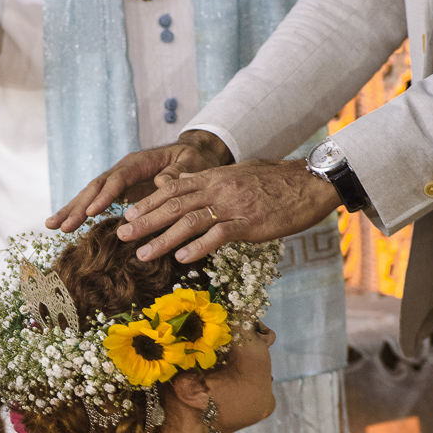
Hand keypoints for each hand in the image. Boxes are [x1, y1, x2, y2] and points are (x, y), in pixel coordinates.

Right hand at [45, 131, 232, 231]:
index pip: (117, 179)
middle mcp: (122, 169)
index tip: (91, 212)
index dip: (104, 196)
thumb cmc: (194, 160)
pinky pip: (95, 201)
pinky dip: (80, 212)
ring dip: (71, 210)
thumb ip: (177, 174)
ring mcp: (117, 179)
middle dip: (78, 206)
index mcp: (138, 162)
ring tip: (51, 226)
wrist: (192, 155)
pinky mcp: (117, 191)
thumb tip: (161, 183)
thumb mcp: (192, 165)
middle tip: (61, 225)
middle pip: (96, 187)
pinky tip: (65, 225)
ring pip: (90, 194)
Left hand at [115, 158, 340, 262]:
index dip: (148, 202)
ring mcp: (233, 206)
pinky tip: (182, 258)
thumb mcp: (237, 174)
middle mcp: (218, 189)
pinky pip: (219, 235)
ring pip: (189, 222)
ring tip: (143, 254)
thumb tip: (181, 181)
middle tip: (122, 235)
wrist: (309, 184)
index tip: (128, 214)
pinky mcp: (249, 223)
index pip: (173, 189)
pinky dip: (198, 247)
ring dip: (163, 239)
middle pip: (173, 205)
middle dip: (145, 221)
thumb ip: (207, 179)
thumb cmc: (275, 182)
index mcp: (214, 178)